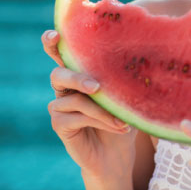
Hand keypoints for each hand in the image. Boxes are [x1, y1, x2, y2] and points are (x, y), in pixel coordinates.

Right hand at [43, 29, 137, 179]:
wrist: (118, 155)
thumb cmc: (123, 118)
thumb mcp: (126, 97)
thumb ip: (124, 79)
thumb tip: (137, 57)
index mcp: (80, 73)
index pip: (62, 53)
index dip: (53, 42)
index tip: (55, 34)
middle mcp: (65, 87)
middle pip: (58, 74)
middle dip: (75, 77)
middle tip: (96, 86)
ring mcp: (59, 106)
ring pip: (73, 99)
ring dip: (101, 109)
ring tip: (122, 120)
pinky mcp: (60, 125)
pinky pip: (75, 117)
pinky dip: (99, 120)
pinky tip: (118, 127)